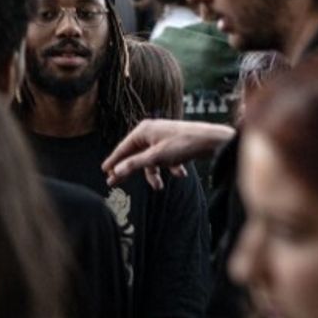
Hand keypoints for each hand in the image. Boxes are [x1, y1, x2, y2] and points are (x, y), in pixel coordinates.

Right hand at [103, 120, 235, 190]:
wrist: (212, 140)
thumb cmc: (184, 144)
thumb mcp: (156, 157)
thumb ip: (135, 164)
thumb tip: (117, 170)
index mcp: (144, 130)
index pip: (123, 148)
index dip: (113, 161)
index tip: (104, 172)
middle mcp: (152, 131)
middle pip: (135, 154)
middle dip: (130, 170)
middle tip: (115, 183)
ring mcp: (164, 137)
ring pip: (152, 159)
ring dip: (155, 173)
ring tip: (158, 187)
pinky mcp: (175, 144)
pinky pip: (166, 159)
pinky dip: (171, 167)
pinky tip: (180, 173)